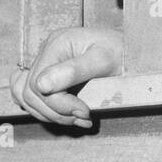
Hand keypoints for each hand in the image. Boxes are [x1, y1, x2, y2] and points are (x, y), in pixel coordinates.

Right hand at [9, 28, 124, 127]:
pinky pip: (33, 97)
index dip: (58, 104)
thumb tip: (41, 85)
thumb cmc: (122, 53)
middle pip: (30, 93)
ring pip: (28, 98)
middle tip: (83, 117)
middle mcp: (47, 51)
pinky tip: (70, 114)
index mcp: (57, 43)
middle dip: (56, 112)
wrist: (133, 52)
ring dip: (52, 114)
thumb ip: (73, 71)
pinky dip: (47, 110)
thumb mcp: (104, 60)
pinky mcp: (50, 74)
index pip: (38, 84)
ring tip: (79, 118)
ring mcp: (46, 63)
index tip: (84, 112)